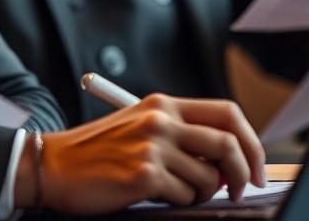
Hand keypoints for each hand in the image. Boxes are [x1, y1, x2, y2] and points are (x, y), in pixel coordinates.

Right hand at [14, 93, 264, 214]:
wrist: (52, 166)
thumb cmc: (96, 152)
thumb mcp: (139, 126)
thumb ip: (179, 133)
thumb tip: (228, 158)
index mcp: (163, 104)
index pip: (227, 114)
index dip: (251, 141)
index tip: (256, 166)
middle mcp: (161, 120)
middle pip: (228, 143)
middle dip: (243, 173)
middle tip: (241, 190)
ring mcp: (152, 146)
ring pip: (209, 178)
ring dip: (202, 194)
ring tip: (178, 192)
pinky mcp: (143, 175)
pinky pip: (184, 197)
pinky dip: (179, 203)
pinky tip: (156, 196)